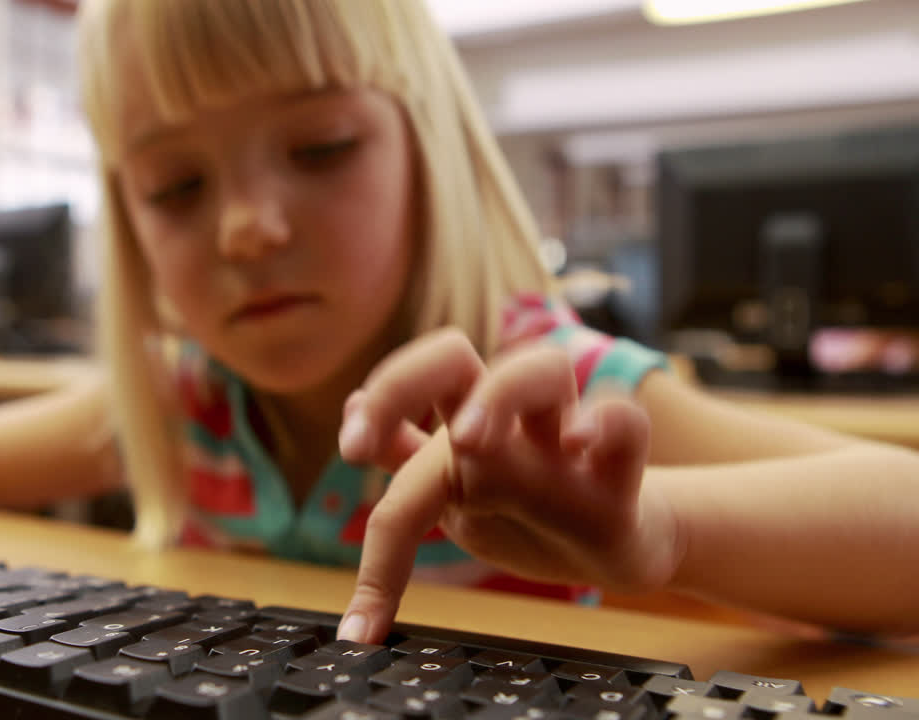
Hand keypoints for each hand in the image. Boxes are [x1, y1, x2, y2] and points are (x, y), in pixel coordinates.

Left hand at [335, 329, 677, 642]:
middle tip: (372, 441)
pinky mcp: (619, 473)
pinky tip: (578, 444)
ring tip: (469, 440)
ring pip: (543, 369)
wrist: (613, 548)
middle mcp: (510, 418)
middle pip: (453, 354)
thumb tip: (352, 407)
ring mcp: (563, 439)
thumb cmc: (530, 512)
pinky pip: (625, 422)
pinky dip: (603, 423)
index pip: (409, 389)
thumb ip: (408, 456)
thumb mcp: (457, 496)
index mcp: (461, 420)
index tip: (350, 454)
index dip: (374, 414)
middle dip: (405, 381)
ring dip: (499, 394)